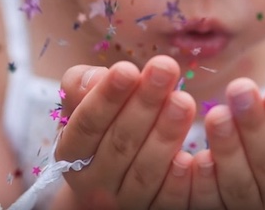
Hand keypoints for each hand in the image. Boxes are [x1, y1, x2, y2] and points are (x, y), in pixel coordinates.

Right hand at [55, 55, 197, 208]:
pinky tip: (192, 156)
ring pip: (145, 171)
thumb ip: (82, 86)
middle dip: (144, 104)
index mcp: (72, 153)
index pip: (87, 125)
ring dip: (166, 134)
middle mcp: (94, 184)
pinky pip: (167, 200)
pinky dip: (178, 180)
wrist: (114, 179)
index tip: (128, 68)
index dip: (106, 97)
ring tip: (184, 100)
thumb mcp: (82, 104)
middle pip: (120, 144)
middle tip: (166, 69)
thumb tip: (97, 78)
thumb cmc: (101, 126)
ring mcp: (125, 203)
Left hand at [188, 75, 264, 209]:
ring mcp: (248, 206)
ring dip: (228, 149)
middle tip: (239, 89)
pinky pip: (209, 201)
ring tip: (217, 114)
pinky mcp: (216, 209)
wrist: (249, 169)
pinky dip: (204, 182)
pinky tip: (198, 157)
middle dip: (254, 126)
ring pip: (239, 184)